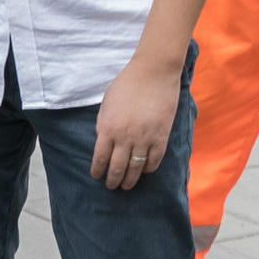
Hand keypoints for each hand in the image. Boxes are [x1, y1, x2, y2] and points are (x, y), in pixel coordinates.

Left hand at [90, 58, 180, 189]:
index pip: (99, 158)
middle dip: (113, 180)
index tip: (97, 176)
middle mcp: (124, 137)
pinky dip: (148, 168)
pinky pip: (154, 160)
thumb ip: (103, 123)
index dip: (98, 170)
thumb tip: (102, 139)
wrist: (154, 72)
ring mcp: (144, 138)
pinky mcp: (161, 136)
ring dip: (130, 180)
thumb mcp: (107, 103)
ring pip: (135, 168)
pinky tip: (144, 171)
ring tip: (126, 186)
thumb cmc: (127, 84)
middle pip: (117, 168)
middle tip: (112, 186)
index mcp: (108, 128)